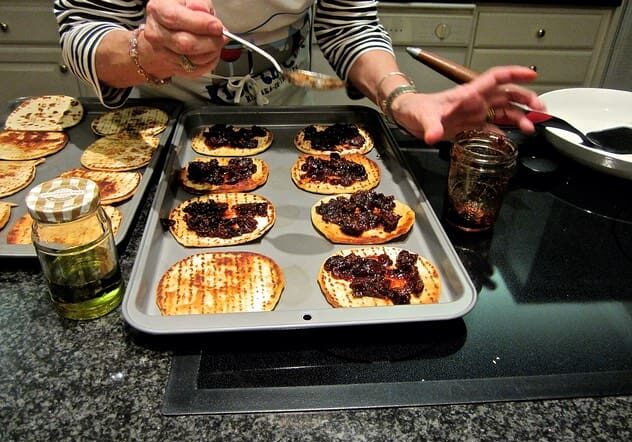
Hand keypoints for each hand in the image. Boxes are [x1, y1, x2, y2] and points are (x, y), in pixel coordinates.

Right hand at [140, 0, 225, 77]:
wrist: (162, 31)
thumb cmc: (178, 12)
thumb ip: (199, 4)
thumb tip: (208, 16)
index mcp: (158, 10)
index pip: (175, 19)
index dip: (199, 24)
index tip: (217, 27)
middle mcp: (157, 33)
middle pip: (185, 44)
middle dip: (210, 41)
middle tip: (222, 36)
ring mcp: (163, 53)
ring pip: (193, 60)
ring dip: (212, 53)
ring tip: (217, 42)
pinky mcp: (172, 67)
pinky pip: (196, 70)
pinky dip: (209, 63)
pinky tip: (211, 52)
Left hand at [390, 66, 545, 144]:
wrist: (407, 116)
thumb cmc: (416, 108)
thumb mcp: (423, 116)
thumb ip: (430, 126)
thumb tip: (433, 135)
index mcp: (468, 94)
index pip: (496, 78)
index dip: (515, 74)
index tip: (532, 74)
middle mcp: (475, 102)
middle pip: (507, 95)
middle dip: (526, 100)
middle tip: (540, 110)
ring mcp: (474, 114)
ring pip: (504, 112)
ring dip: (519, 118)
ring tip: (531, 127)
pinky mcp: (470, 127)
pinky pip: (492, 128)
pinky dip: (504, 133)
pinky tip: (512, 140)